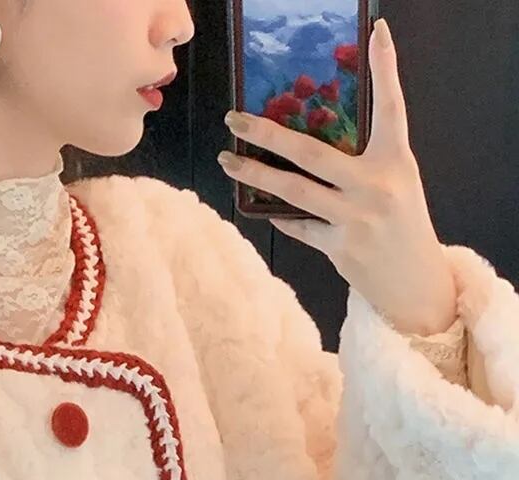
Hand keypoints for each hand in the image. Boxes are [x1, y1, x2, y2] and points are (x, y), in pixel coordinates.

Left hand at [218, 18, 457, 336]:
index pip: (392, 107)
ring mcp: (355, 218)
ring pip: (294, 191)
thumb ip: (363, 162)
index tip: (377, 34)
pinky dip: (280, 217)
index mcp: (395, 161)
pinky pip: (299, 226)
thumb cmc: (401, 225)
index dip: (386, 69)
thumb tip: (308, 145)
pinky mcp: (339, 248)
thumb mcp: (396, 183)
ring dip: (255, 175)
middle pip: (312, 152)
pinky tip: (263, 209)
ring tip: (227, 161)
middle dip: (268, 133)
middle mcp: (375, 186)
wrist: (416, 282)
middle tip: (235, 119)